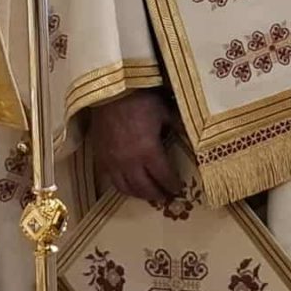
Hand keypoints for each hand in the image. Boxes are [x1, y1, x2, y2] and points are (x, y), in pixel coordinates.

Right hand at [88, 89, 179, 204]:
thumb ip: (176, 129)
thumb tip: (189, 138)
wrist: (109, 93)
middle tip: (166, 197)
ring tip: (148, 194)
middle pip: (145, 188)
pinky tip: (128, 184)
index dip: (172, 185)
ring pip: (126, 188)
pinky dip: (122, 186)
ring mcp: (113, 162)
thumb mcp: (165, 112)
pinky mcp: (100, 158)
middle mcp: (130, 162)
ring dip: (139, 194)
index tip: (179, 189)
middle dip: (158, 194)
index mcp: (149, 151)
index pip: (164, 176)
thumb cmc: (140, 100)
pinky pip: (111, 180)